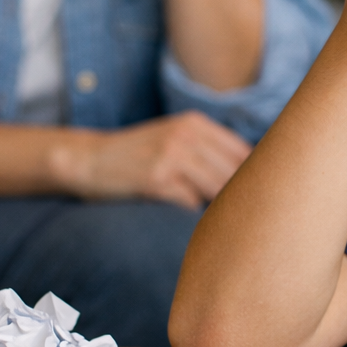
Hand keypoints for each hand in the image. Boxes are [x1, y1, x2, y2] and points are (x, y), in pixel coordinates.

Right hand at [52, 113, 251, 208]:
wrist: (89, 159)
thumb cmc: (139, 156)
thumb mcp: (174, 138)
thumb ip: (209, 150)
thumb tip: (254, 177)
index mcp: (195, 123)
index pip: (243, 152)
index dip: (255, 178)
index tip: (257, 198)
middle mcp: (186, 134)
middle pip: (234, 171)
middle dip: (241, 196)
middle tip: (245, 218)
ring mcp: (170, 155)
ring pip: (218, 187)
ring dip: (220, 208)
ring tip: (222, 224)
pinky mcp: (156, 178)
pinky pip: (191, 202)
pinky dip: (194, 214)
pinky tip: (191, 221)